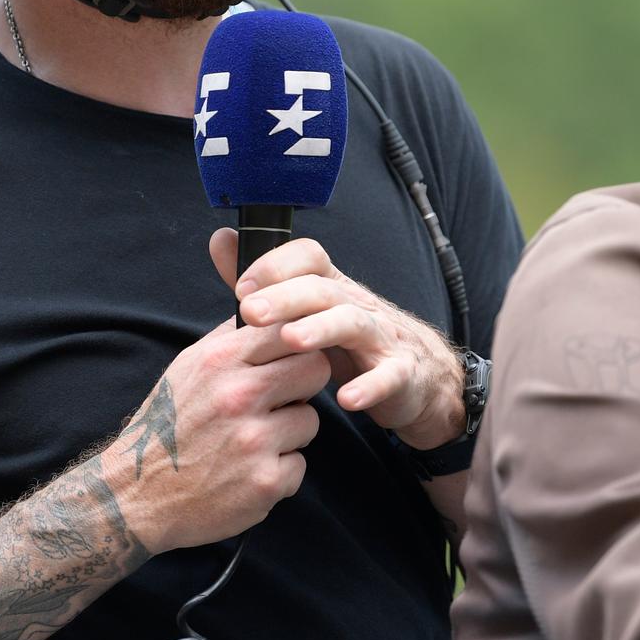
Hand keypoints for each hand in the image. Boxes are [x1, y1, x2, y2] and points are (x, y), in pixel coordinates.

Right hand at [103, 298, 331, 555]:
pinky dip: (278, 473)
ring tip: (251, 443)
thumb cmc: (167, 426)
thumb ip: (229, 339)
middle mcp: (238, 396)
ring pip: (310, 421)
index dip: (298, 345)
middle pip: (316, 369)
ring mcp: (253, 440)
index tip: (289, 360)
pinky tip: (246, 475)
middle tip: (280, 402)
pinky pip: (298, 466)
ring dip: (288, 434)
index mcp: (219, 361)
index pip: (291, 332)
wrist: (135, 495)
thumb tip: (269, 309)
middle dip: (303, 386)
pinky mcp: (265, 482)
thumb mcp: (188, 368)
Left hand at [216, 229, 464, 450]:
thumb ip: (263, 282)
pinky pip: (390, 375)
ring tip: (292, 340)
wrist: (417, 378)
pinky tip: (347, 399)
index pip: (309, 257)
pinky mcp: (402, 374)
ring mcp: (382, 337)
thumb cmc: (348, 343)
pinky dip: (370, 386)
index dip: (275, 265)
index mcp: (331, 287)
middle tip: (250, 312)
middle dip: (285, 298)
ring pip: (353, 323)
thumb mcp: (306, 310)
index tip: (240, 288)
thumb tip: (221, 240)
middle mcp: (357, 305)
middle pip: (322, 289)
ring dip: (322, 329)